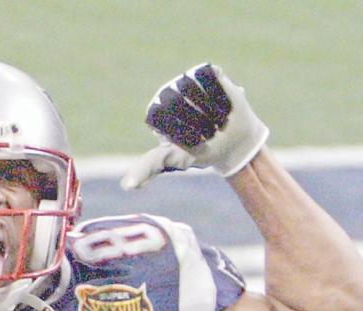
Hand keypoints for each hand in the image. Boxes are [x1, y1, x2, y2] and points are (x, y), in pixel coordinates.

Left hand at [120, 63, 268, 189]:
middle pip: (174, 100)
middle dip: (196, 121)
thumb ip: (148, 167)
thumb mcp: (174, 159)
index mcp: (156, 112)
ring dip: (208, 108)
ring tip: (216, 120)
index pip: (160, 114)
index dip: (181, 130)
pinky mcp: (207, 72)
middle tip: (209, 132)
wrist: (235, 141)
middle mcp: (169, 92)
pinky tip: (224, 105)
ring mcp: (188, 80)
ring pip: (190, 86)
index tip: (193, 141)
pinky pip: (208, 76)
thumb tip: (127, 186)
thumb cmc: (201, 150)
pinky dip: (218, 93)